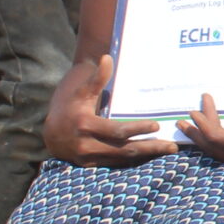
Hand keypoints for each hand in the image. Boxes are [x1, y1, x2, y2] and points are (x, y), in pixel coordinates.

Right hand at [43, 55, 176, 166]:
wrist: (52, 133)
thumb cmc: (72, 107)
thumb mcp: (83, 92)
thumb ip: (97, 78)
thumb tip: (106, 58)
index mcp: (86, 124)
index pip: (116, 130)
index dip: (136, 129)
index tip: (156, 126)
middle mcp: (87, 144)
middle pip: (124, 148)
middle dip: (149, 147)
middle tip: (172, 146)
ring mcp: (89, 158)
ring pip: (123, 159)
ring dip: (146, 155)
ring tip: (167, 150)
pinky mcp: (92, 166)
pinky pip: (117, 164)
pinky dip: (134, 161)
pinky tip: (151, 156)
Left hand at [178, 88, 223, 182]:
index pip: (217, 136)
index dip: (204, 122)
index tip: (199, 106)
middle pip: (212, 145)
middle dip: (196, 131)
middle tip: (183, 118)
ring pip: (216, 154)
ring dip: (201, 141)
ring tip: (189, 129)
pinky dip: (212, 147)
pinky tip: (211, 141)